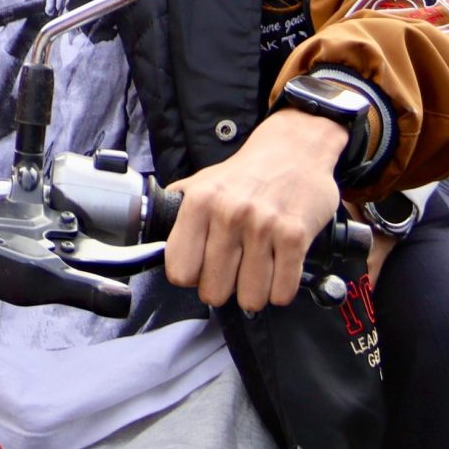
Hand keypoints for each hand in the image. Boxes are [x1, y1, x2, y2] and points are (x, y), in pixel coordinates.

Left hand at [162, 109, 346, 312]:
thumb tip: (153, 240)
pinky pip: (282, 292)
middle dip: (222, 289)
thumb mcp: (202, 182)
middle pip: (214, 291)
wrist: (295, 149)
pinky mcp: (295, 236)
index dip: (190, 277)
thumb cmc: (246, 173)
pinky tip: (278, 270)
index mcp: (200, 202)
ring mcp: (264, 226)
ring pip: (250, 298)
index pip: (180, 271)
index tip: (200, 270)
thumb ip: (177, 212)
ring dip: (253, 292)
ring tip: (255, 271)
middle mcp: (229, 213)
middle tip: (231, 272)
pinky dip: (280, 290)